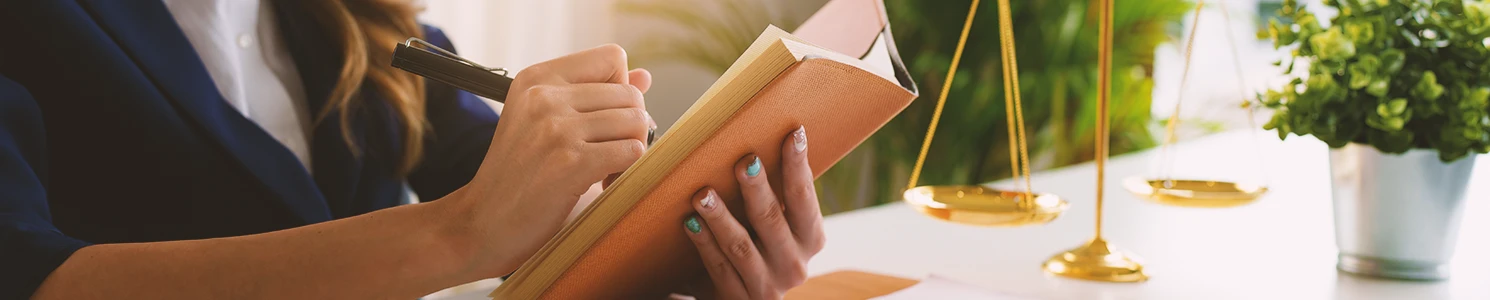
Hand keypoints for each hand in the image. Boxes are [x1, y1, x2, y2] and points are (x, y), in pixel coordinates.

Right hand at [443, 44, 654, 276]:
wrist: (482, 222)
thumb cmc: (519, 174)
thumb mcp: (545, 122)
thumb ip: (594, 96)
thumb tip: (645, 76)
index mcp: (537, 77)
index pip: (612, 57)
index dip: (620, 89)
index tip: (604, 120)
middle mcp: (544, 95)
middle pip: (630, 94)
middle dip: (630, 127)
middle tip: (608, 155)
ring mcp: (556, 128)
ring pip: (636, 122)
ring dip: (630, 151)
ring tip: (605, 171)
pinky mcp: (570, 163)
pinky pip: (632, 152)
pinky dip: (627, 172)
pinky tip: (602, 184)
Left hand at [683, 126, 825, 299]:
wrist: (751, 297)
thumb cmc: (764, 247)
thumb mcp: (780, 226)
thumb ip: (777, 195)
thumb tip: (763, 135)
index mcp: (812, 238)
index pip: (805, 197)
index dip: (799, 166)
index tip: (794, 133)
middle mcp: (795, 265)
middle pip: (772, 220)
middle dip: (757, 189)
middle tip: (745, 162)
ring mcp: (767, 286)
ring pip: (741, 246)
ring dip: (721, 217)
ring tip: (703, 193)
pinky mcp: (739, 299)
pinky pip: (719, 268)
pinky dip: (704, 243)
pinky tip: (690, 222)